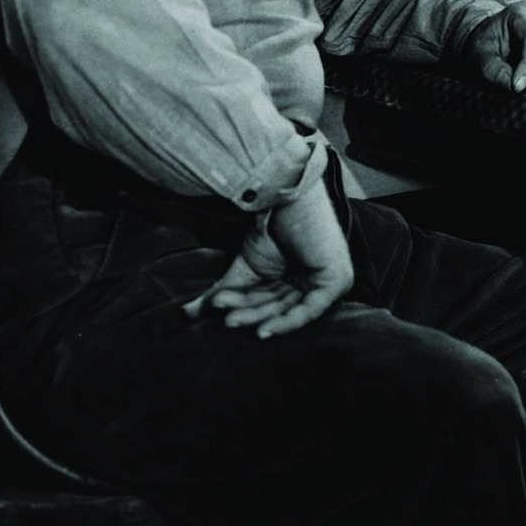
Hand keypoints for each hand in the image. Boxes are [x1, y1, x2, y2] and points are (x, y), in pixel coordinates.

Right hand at [182, 180, 352, 338]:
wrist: (286, 196)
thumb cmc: (269, 226)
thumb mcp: (243, 267)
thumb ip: (222, 292)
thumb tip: (188, 314)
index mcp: (298, 277)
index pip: (268, 299)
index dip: (242, 306)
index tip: (215, 308)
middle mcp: (315, 281)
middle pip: (276, 306)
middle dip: (248, 314)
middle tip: (224, 318)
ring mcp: (329, 281)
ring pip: (287, 310)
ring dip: (258, 317)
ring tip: (230, 318)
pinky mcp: (337, 281)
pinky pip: (309, 311)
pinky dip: (285, 323)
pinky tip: (262, 330)